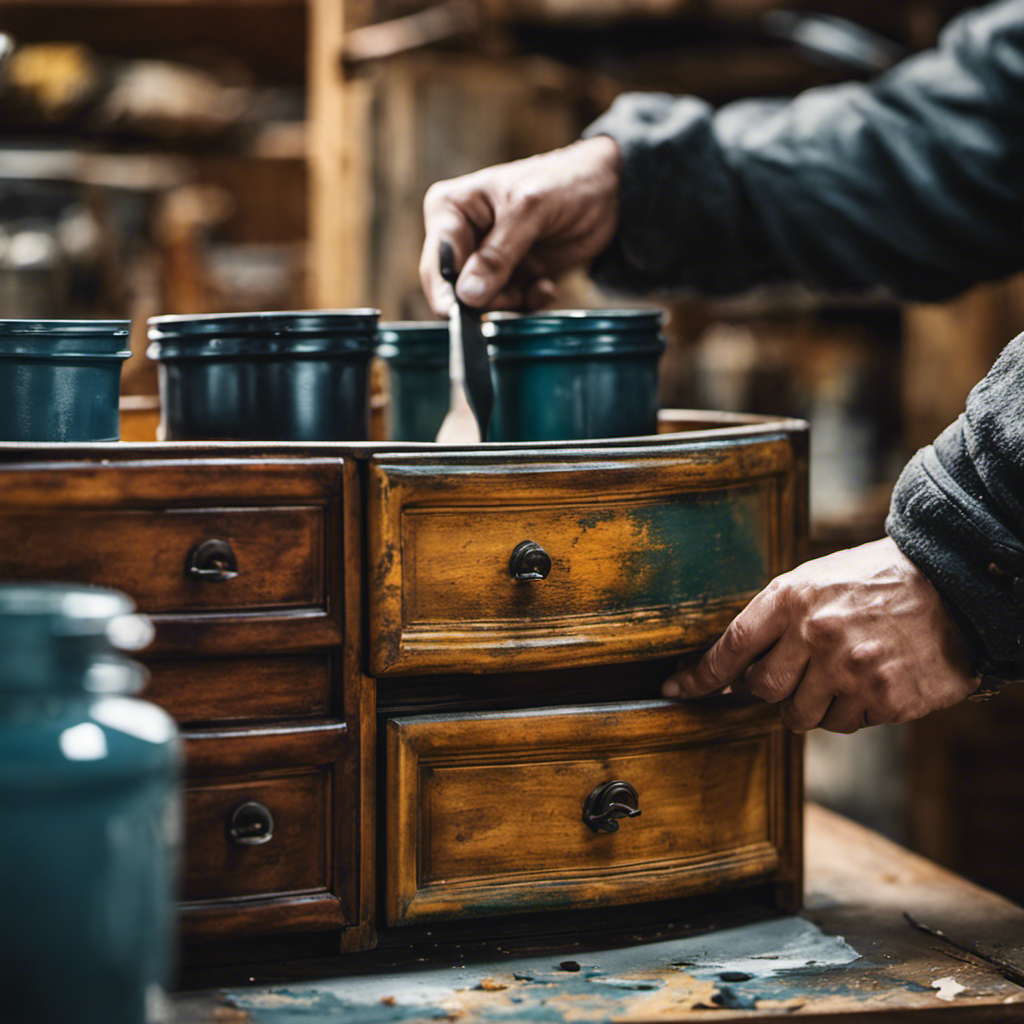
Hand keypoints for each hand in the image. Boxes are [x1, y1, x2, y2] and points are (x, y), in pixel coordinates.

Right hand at [420, 135, 621, 314]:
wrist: (608, 193)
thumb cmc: (566, 183)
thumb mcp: (530, 211)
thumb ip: (498, 255)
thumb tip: (467, 295)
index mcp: (451, 208)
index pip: (435, 262)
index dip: (446, 294)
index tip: (464, 316)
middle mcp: (461, 236)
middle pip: (455, 290)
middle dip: (487, 299)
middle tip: (516, 293)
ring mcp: (485, 259)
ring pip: (482, 303)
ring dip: (512, 302)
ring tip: (538, 282)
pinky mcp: (509, 277)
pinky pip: (507, 306)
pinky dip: (527, 303)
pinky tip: (545, 285)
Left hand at [662, 537, 979, 732]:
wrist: (952, 586)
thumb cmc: (876, 583)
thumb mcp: (817, 581)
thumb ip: (776, 619)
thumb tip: (734, 666)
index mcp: (792, 598)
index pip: (732, 646)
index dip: (700, 674)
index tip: (677, 688)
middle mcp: (816, 634)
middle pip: (762, 690)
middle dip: (769, 690)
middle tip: (792, 676)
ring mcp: (850, 669)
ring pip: (800, 716)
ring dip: (811, 705)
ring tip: (839, 674)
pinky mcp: (884, 698)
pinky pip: (844, 725)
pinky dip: (849, 712)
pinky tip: (869, 682)